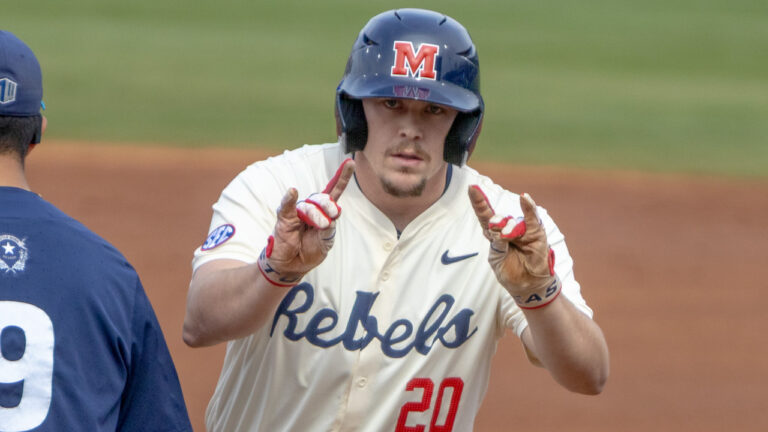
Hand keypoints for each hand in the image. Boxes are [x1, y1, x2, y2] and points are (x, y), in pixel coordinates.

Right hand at [258, 158, 354, 285]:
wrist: (292, 265)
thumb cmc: (309, 251)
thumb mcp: (325, 242)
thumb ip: (328, 228)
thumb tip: (330, 215)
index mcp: (324, 211)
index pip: (334, 190)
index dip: (342, 177)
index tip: (350, 163)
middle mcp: (311, 208)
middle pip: (323, 198)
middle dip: (329, 207)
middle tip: (329, 220)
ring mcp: (297, 211)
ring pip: (309, 205)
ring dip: (315, 216)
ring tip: (316, 227)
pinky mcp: (284, 218)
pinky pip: (287, 206)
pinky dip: (289, 198)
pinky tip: (292, 192)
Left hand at [468, 186, 560, 308]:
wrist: (527, 285)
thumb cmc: (510, 271)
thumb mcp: (497, 259)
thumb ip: (497, 245)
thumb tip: (502, 232)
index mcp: (494, 234)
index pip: (484, 214)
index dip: (478, 202)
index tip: (471, 188)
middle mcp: (507, 228)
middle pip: (497, 218)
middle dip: (495, 222)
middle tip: (494, 229)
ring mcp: (522, 229)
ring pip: (512, 222)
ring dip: (509, 229)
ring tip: (508, 238)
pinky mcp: (536, 233)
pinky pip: (532, 218)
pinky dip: (529, 207)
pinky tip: (524, 198)